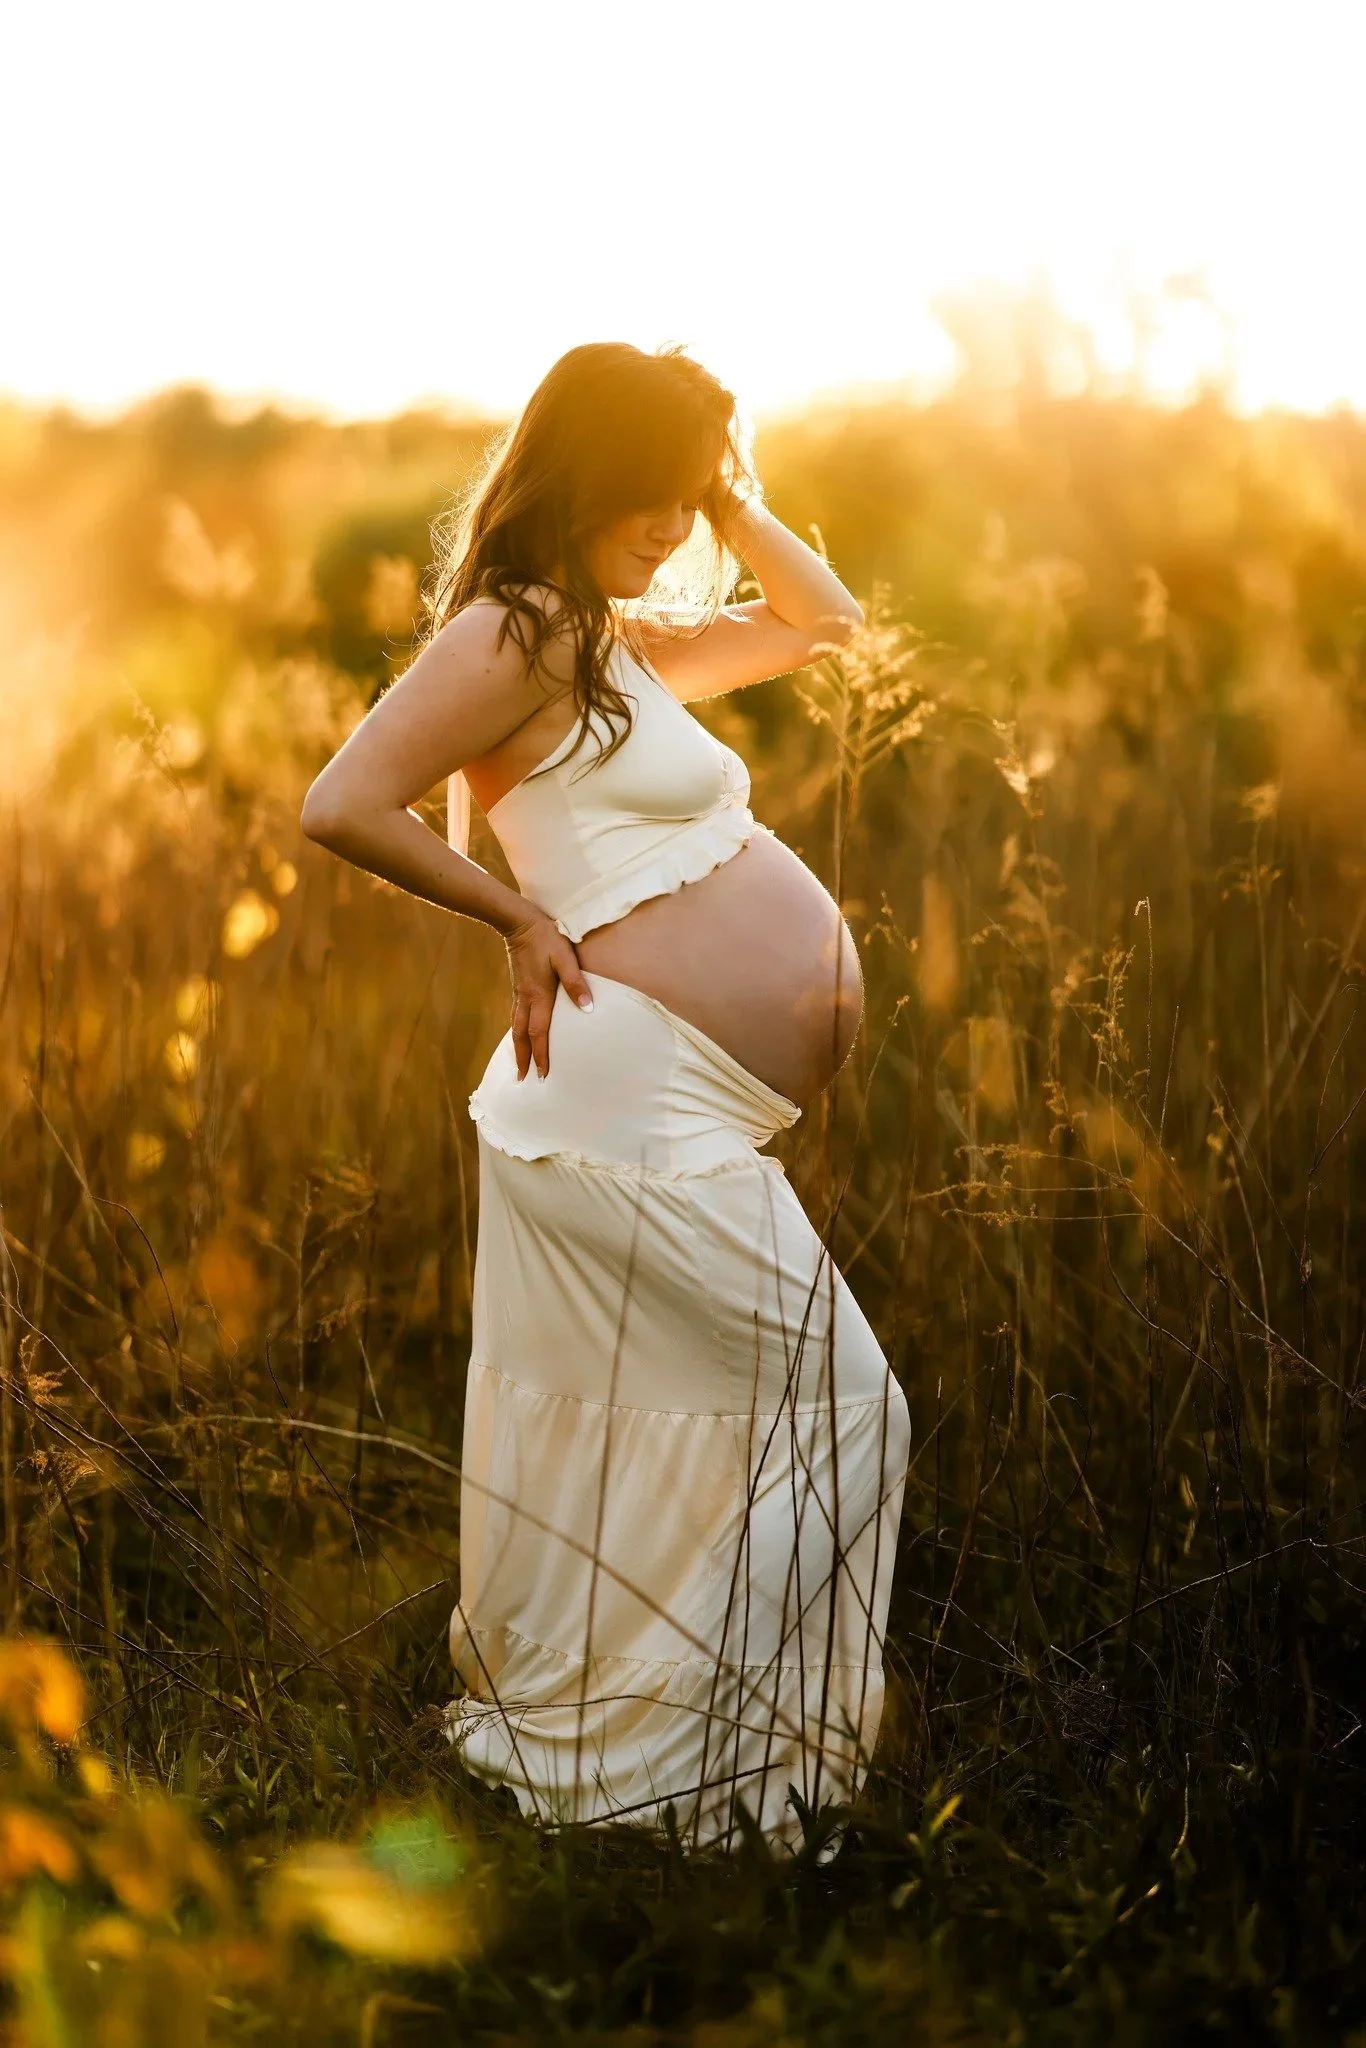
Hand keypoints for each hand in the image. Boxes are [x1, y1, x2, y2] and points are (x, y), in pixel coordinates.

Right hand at [504, 910, 593, 1079]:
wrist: (519, 923)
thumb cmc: (546, 939)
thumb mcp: (565, 958)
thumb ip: (576, 983)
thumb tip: (587, 1008)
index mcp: (539, 996)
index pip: (539, 1034)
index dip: (541, 1056)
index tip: (543, 1075)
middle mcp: (526, 999)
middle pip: (521, 1037)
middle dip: (523, 1059)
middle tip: (523, 1079)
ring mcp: (519, 994)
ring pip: (515, 1028)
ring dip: (518, 1048)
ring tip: (520, 1064)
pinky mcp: (518, 987)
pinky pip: (516, 1017)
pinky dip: (517, 1032)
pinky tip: (521, 1035)